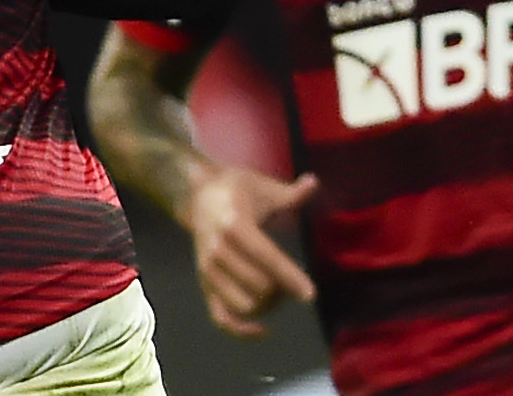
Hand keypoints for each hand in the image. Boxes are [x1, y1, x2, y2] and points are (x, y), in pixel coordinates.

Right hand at [185, 164, 318, 336]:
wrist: (198, 194)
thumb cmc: (237, 189)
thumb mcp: (263, 186)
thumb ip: (291, 192)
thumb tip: (314, 182)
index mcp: (235, 225)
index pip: (267, 258)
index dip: (290, 278)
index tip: (310, 294)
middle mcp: (218, 250)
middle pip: (259, 286)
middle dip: (283, 290)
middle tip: (295, 284)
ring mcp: (208, 270)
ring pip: (244, 305)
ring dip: (268, 306)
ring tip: (279, 294)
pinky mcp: (204, 283)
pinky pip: (221, 317)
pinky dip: (241, 330)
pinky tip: (263, 329)